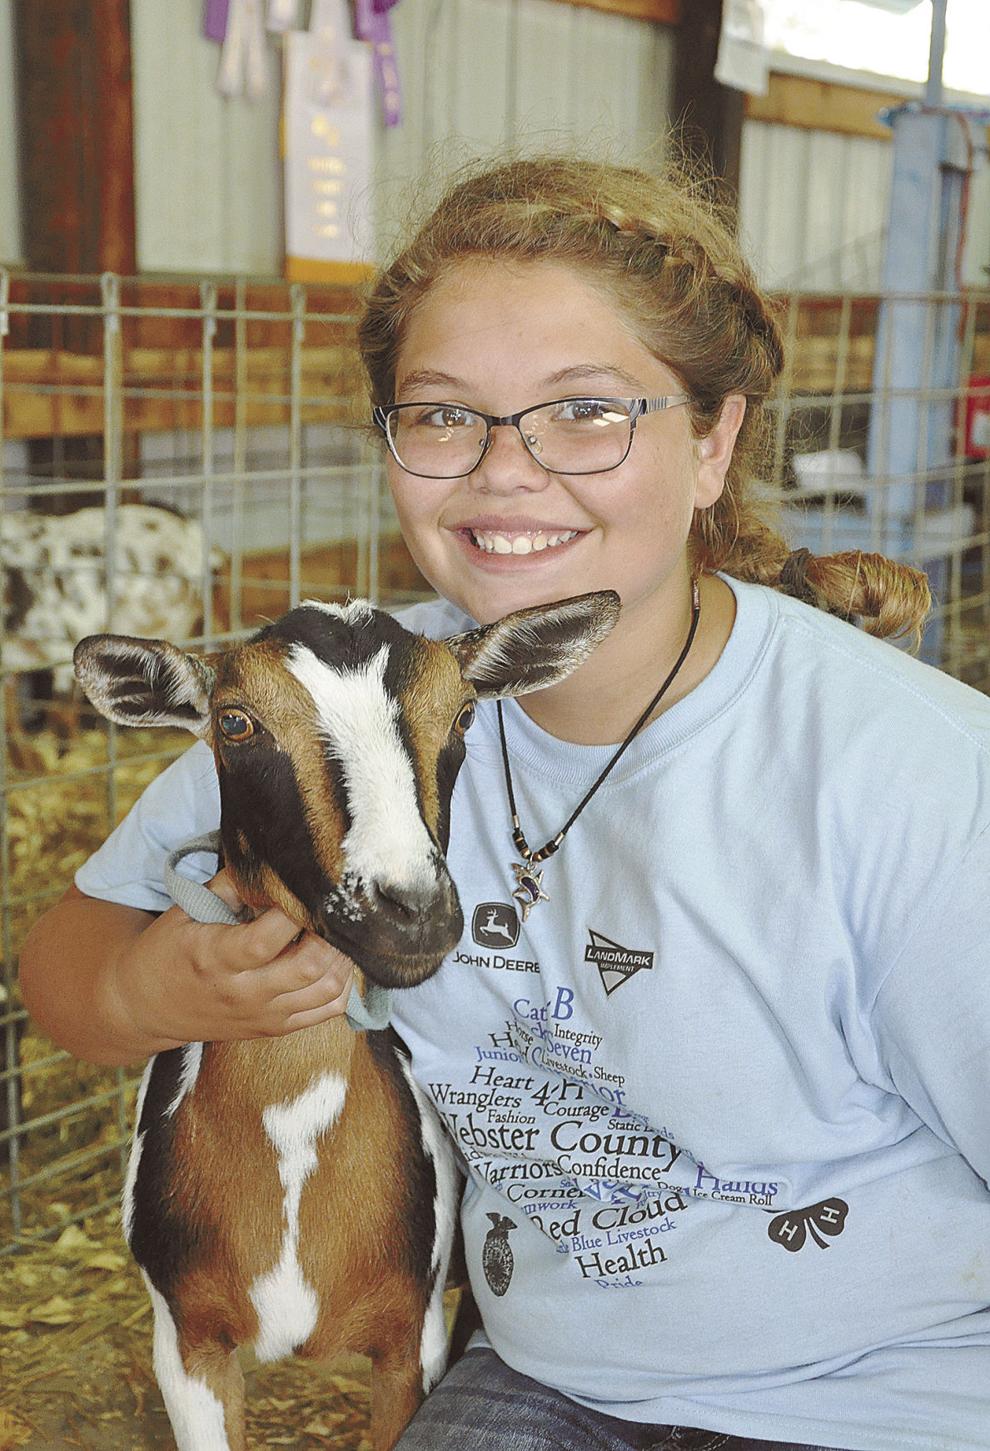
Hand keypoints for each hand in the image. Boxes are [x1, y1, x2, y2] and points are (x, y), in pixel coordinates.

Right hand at [108, 869, 355, 1045]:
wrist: (145, 1007)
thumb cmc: (169, 949)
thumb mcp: (188, 909)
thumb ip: (232, 885)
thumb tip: (276, 863)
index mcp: (215, 958)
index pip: (267, 937)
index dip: (294, 910)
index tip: (306, 887)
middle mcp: (243, 993)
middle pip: (308, 966)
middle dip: (329, 932)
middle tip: (331, 908)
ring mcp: (263, 1015)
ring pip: (326, 990)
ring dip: (342, 957)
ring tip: (337, 930)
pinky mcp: (275, 1028)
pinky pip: (327, 1010)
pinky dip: (342, 983)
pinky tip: (336, 959)